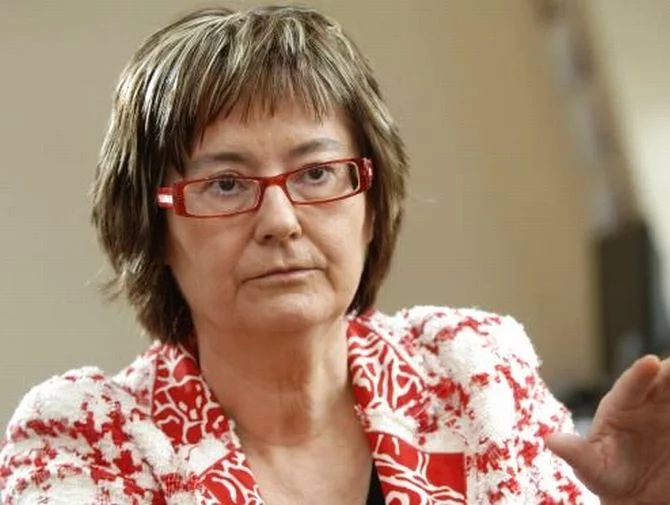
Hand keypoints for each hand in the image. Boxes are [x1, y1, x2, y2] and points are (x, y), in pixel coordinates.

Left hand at [546, 355, 669, 504]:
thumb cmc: (609, 477)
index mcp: (620, 406)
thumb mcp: (593, 470)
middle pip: (665, 380)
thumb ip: (577, 454)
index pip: (630, 386)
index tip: (651, 362)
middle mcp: (649, 400)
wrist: (639, 494)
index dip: (639, 374)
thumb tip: (550, 440)